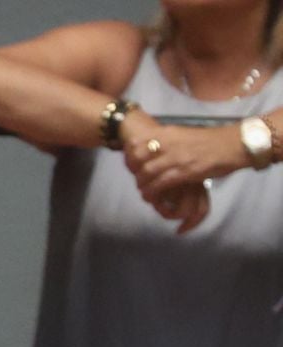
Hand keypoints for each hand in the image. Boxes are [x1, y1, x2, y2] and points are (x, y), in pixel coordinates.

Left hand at [129, 123, 249, 203]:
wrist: (235, 144)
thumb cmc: (213, 141)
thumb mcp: (186, 135)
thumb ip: (169, 141)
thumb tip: (156, 149)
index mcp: (169, 133)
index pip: (136, 143)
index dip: (129, 156)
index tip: (131, 166)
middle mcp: (169, 143)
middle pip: (137, 159)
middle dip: (134, 172)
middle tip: (138, 180)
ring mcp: (176, 157)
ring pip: (146, 173)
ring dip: (142, 185)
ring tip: (144, 191)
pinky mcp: (184, 171)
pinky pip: (160, 184)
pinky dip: (152, 192)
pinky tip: (151, 197)